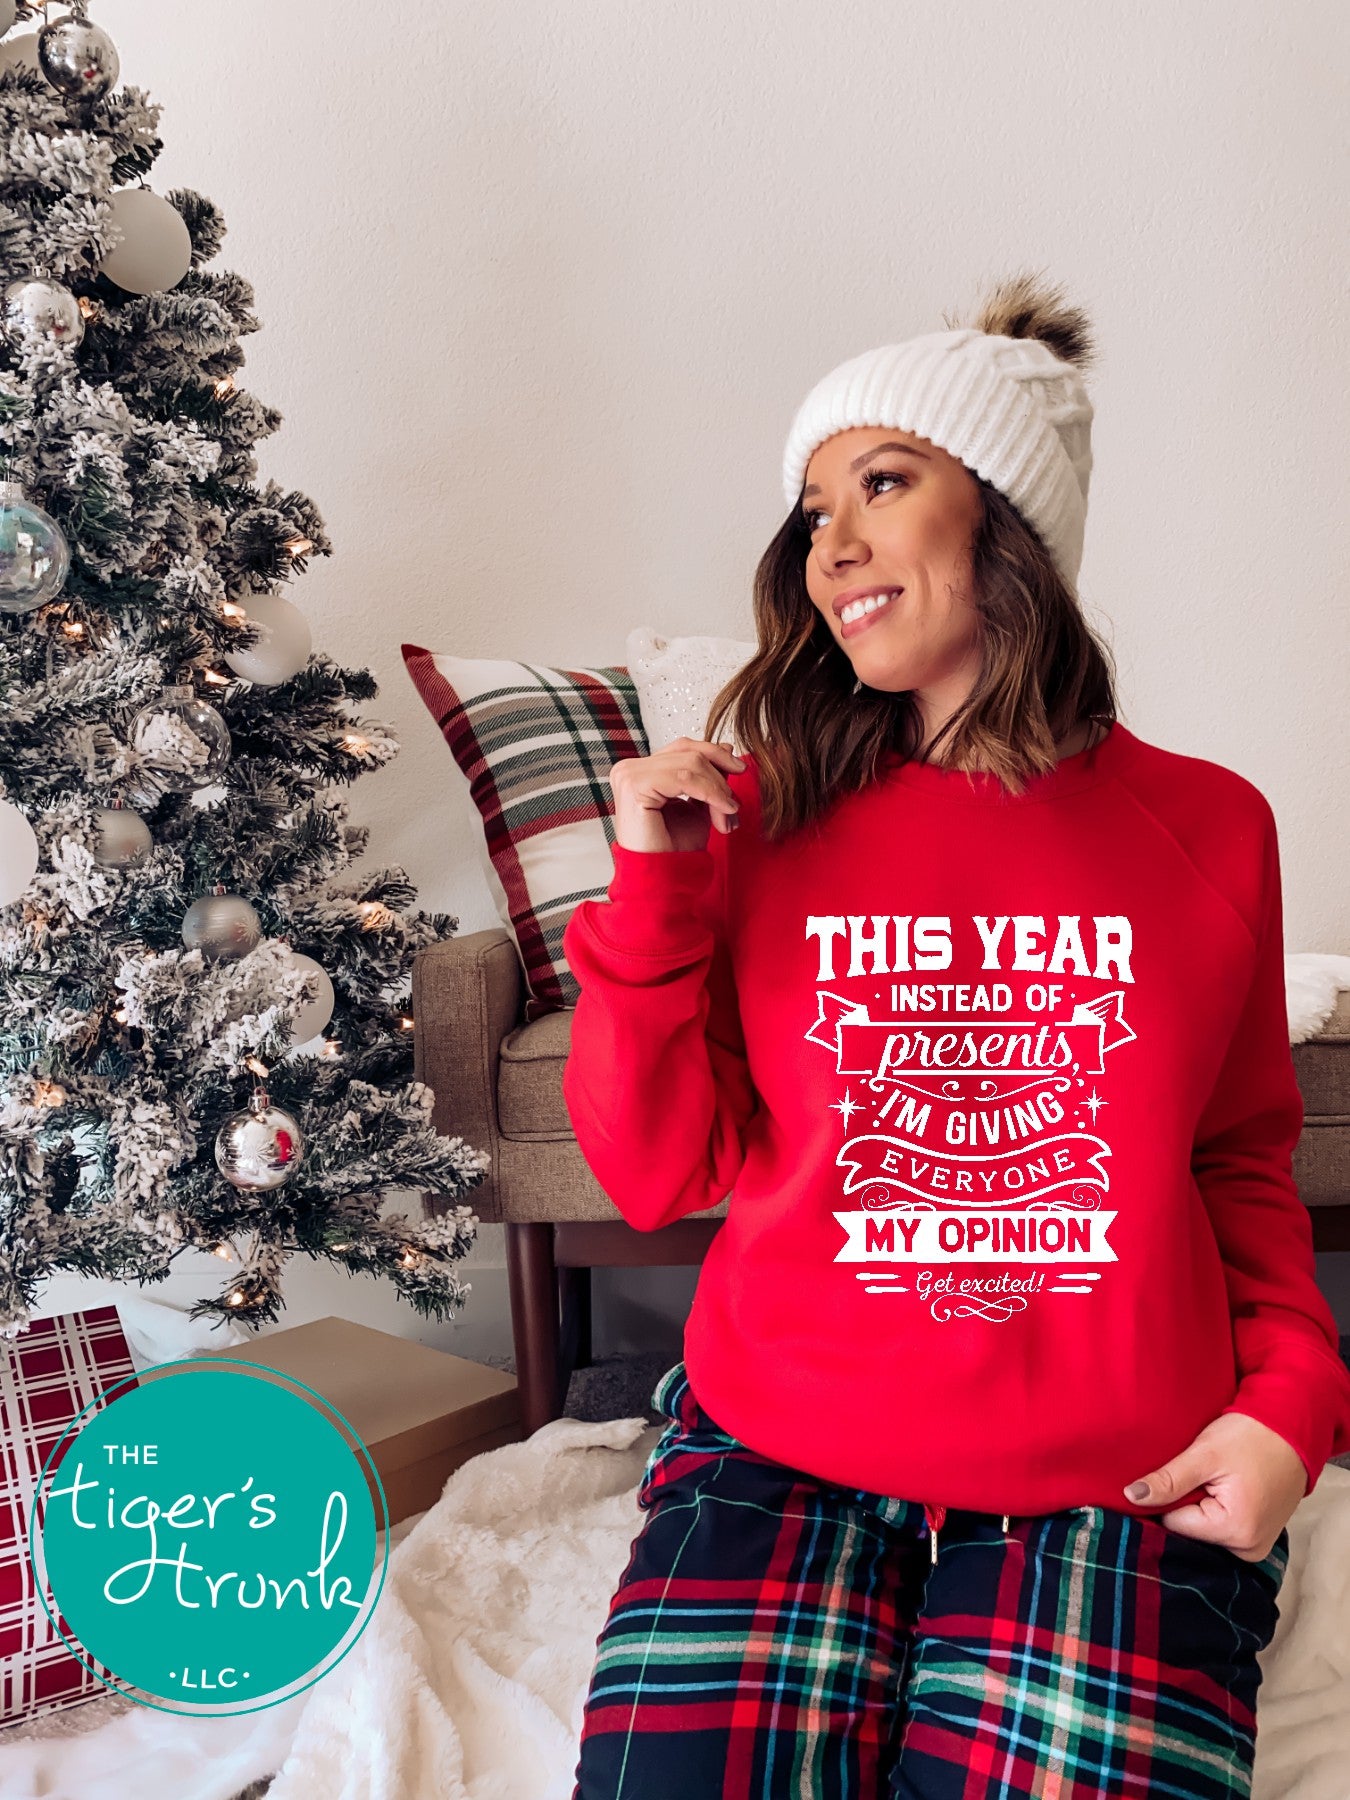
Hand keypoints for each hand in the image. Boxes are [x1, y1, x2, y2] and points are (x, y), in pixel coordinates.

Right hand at [609, 737, 745, 853]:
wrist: (662, 877)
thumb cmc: (674, 847)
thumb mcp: (699, 803)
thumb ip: (708, 777)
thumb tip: (727, 748)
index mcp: (641, 770)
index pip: (683, 748)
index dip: (715, 756)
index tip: (740, 770)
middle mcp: (629, 768)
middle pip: (688, 751)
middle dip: (719, 776)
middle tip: (734, 802)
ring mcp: (628, 774)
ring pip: (690, 763)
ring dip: (717, 789)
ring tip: (728, 813)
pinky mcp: (634, 785)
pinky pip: (684, 778)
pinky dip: (711, 793)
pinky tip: (723, 811)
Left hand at [1121, 1411, 1306, 1560]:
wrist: (1290, 1429)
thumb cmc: (1250, 1436)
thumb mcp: (1204, 1454)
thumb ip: (1168, 1480)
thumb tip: (1131, 1497)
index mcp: (1235, 1531)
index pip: (1174, 1524)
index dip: (1163, 1499)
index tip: (1164, 1476)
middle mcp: (1248, 1549)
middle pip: (1191, 1532)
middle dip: (1182, 1506)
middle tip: (1189, 1474)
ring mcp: (1256, 1547)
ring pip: (1205, 1533)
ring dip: (1198, 1509)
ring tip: (1205, 1480)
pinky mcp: (1258, 1537)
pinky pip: (1223, 1531)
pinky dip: (1214, 1512)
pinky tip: (1215, 1489)